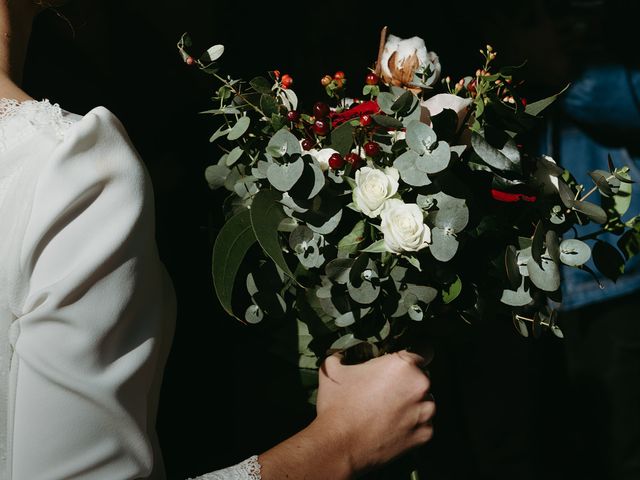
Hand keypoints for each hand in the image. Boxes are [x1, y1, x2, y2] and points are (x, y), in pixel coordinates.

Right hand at [315, 350, 434, 474]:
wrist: (339, 445)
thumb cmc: (338, 406)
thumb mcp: (333, 369)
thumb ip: (342, 355)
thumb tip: (341, 355)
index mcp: (402, 365)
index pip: (424, 350)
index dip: (414, 354)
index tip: (407, 361)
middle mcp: (420, 386)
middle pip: (422, 377)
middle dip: (408, 382)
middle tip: (387, 390)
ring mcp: (424, 412)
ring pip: (425, 401)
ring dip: (412, 403)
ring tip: (388, 410)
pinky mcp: (424, 434)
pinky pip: (423, 424)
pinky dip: (412, 424)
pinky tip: (392, 426)